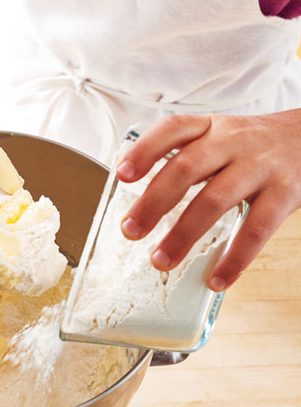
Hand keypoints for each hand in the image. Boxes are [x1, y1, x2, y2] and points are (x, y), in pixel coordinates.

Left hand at [116, 111, 300, 290]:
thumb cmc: (248, 148)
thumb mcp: (216, 138)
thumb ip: (182, 160)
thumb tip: (140, 201)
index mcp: (209, 127)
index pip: (173, 129)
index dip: (144, 150)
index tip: (122, 175)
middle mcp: (232, 141)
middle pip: (185, 167)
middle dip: (152, 202)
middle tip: (129, 231)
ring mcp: (259, 166)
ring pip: (214, 200)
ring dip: (183, 235)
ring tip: (160, 261)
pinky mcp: (285, 193)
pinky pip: (256, 229)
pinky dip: (234, 258)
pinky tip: (216, 279)